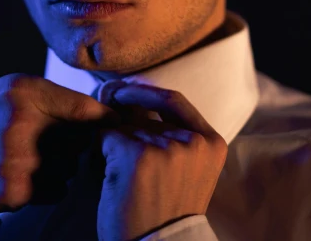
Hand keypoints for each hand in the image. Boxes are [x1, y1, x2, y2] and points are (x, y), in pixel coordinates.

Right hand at [0, 73, 120, 212]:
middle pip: (81, 141)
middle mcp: (21, 128)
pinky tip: (27, 173)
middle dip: (77, 142)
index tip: (116, 121)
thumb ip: (59, 96)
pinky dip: (50, 184)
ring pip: (71, 167)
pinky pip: (58, 189)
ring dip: (63, 164)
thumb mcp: (19, 89)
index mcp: (24, 95)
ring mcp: (17, 163)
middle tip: (53, 138)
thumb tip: (106, 114)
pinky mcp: (15, 192)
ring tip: (34, 155)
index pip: (82, 107)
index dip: (104, 117)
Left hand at [97, 82, 227, 240]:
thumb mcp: (188, 173)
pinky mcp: (137, 154)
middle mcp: (192, 141)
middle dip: (124, 132)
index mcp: (212, 143)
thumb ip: (176, 139)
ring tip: (119, 180)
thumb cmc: (165, 216)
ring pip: (123, 127)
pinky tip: (107, 178)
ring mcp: (166, 146)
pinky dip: (98, 154)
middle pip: (144, 117)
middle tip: (118, 160)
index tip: (124, 92)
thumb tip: (133, 98)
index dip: (145, 94)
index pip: (174, 100)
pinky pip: (105, 136)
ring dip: (111, 147)